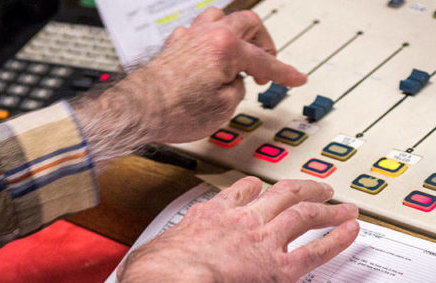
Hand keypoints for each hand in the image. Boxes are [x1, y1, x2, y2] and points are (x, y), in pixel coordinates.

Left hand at [73, 9, 305, 155]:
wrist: (140, 111)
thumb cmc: (176, 110)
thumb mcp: (225, 107)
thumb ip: (238, 88)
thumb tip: (235, 83)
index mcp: (226, 46)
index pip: (265, 61)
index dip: (285, 73)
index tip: (296, 78)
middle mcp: (208, 34)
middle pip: (248, 23)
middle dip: (264, 44)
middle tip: (268, 65)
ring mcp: (189, 36)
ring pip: (221, 18)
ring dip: (238, 33)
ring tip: (242, 54)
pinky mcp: (175, 45)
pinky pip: (200, 31)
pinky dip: (213, 41)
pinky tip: (213, 57)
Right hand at [114, 178, 359, 282]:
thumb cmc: (156, 278)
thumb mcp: (151, 256)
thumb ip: (160, 257)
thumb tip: (150, 268)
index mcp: (210, 217)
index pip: (239, 194)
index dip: (256, 189)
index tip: (264, 187)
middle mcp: (242, 222)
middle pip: (281, 195)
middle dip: (304, 188)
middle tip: (320, 186)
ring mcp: (264, 242)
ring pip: (305, 215)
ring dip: (329, 209)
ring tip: (346, 207)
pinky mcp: (280, 269)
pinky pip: (317, 250)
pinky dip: (338, 239)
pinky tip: (352, 232)